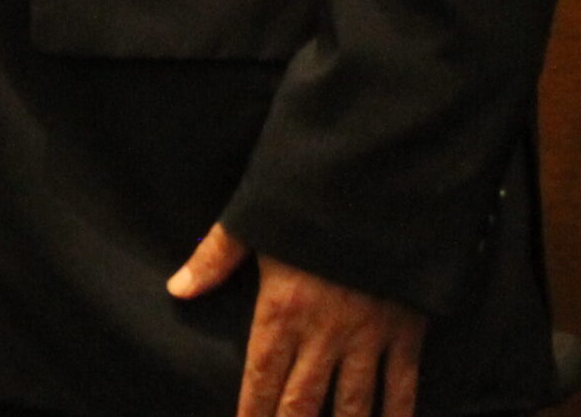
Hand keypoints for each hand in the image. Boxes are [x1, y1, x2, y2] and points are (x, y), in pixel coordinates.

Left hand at [168, 221, 425, 416]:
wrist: (373, 186)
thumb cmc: (305, 203)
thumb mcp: (253, 222)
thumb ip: (214, 259)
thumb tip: (176, 289)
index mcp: (281, 310)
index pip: (262, 379)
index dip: (253, 414)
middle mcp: (323, 334)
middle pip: (303, 403)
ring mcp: (366, 337)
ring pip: (354, 405)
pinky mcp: (404, 332)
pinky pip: (402, 386)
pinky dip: (398, 414)